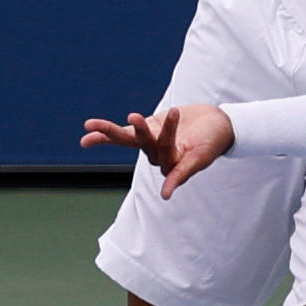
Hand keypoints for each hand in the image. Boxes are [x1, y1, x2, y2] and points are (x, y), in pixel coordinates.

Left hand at [81, 104, 234, 197]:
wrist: (218, 122)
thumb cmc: (214, 140)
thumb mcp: (201, 156)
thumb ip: (183, 173)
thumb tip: (165, 196)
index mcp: (172, 164)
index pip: (164, 149)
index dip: (168, 132)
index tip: (176, 110)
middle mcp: (158, 155)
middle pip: (140, 144)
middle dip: (135, 131)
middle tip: (136, 117)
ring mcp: (150, 142)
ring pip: (126, 139)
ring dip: (109, 131)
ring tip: (90, 124)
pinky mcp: (147, 129)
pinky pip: (122, 133)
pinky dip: (105, 134)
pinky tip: (88, 131)